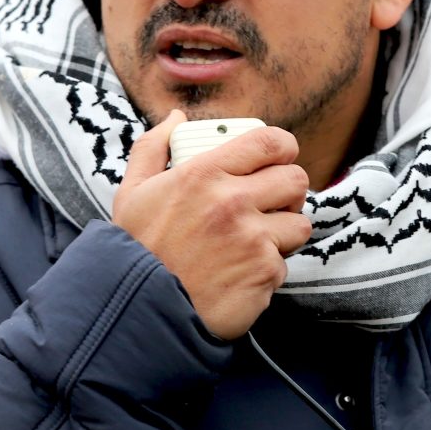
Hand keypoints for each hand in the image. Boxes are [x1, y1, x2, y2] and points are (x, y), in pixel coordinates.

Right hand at [113, 110, 311, 339]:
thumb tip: (176, 118)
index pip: (270, 142)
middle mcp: (232, 202)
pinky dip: (266, 272)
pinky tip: (239, 275)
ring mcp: (252, 240)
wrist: (138, 311)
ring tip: (255, 243)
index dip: (283, 148)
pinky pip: (284, 265)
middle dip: (288, 191)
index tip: (279, 158)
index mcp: (203, 174)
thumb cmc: (136, 251)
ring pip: (298, 224)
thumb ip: (153, 148)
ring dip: (282, 234)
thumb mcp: (133, 192)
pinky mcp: (263, 275)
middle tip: (271, 203)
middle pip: (295, 179)